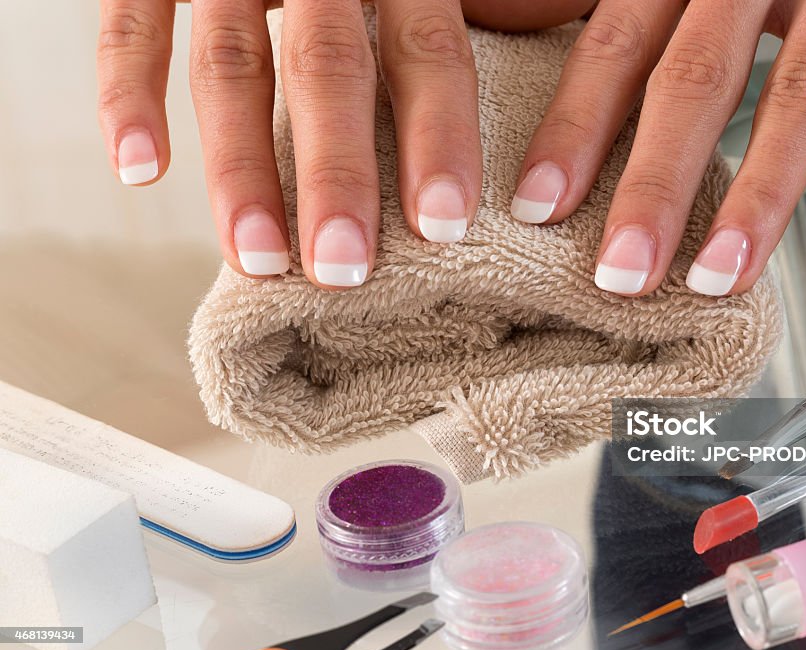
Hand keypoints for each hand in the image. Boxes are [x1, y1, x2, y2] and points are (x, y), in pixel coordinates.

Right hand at [97, 0, 481, 287]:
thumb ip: (429, 48)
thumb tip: (480, 177)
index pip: (428, 53)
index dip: (440, 139)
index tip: (442, 227)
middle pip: (328, 68)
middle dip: (336, 176)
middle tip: (343, 270)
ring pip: (230, 65)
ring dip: (241, 169)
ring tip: (258, 258)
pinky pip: (128, 25)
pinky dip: (128, 96)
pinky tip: (140, 173)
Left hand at [510, 0, 805, 295]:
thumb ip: (650, 28)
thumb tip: (577, 130)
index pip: (616, 49)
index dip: (575, 130)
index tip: (538, 208)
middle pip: (694, 82)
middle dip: (654, 188)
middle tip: (623, 273)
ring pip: (797, 92)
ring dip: (758, 194)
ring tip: (720, 273)